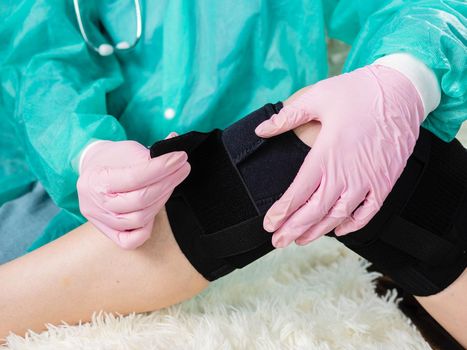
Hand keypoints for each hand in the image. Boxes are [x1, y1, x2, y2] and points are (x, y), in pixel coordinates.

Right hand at [77, 134, 188, 248]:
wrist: (95, 169)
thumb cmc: (115, 159)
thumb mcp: (130, 149)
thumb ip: (152, 154)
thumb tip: (175, 147)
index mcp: (95, 178)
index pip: (135, 177)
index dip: (162, 168)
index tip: (181, 158)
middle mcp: (94, 203)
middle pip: (139, 200)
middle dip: (167, 184)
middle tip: (183, 169)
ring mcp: (100, 221)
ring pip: (138, 220)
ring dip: (161, 201)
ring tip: (171, 185)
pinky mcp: (108, 233)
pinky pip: (130, 241)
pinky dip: (146, 228)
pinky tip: (155, 208)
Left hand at [255, 65, 423, 246]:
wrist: (401, 90)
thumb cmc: (357, 92)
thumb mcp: (317, 97)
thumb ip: (287, 117)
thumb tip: (260, 130)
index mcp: (326, 154)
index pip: (299, 192)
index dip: (282, 211)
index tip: (269, 224)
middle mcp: (346, 173)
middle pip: (315, 210)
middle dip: (294, 229)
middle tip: (277, 242)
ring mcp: (368, 180)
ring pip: (339, 216)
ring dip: (318, 231)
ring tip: (300, 240)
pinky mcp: (386, 181)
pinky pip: (369, 212)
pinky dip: (353, 225)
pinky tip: (338, 230)